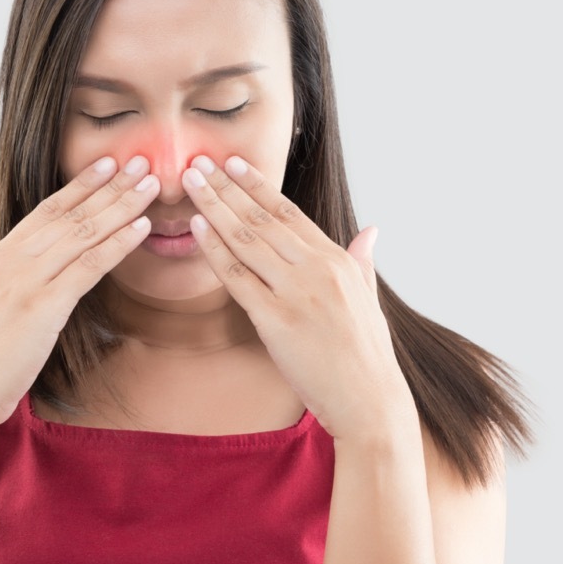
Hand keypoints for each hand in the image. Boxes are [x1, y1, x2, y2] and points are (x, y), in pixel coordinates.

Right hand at [0, 155, 160, 434]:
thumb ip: (22, 282)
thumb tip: (53, 272)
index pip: (47, 210)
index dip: (81, 185)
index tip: (108, 164)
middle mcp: (9, 260)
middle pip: (70, 214)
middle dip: (110, 186)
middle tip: (140, 161)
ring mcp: (23, 281)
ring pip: (82, 233)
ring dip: (122, 205)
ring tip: (151, 184)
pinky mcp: (40, 306)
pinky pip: (87, 266)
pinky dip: (117, 243)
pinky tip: (141, 228)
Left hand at [181, 155, 413, 439]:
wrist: (370, 402)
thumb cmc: (368, 356)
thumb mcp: (369, 299)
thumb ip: (362, 261)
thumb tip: (370, 231)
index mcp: (338, 260)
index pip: (289, 212)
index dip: (257, 185)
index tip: (234, 163)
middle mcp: (318, 269)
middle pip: (262, 218)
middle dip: (227, 187)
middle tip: (200, 161)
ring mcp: (297, 293)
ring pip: (247, 240)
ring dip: (215, 207)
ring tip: (192, 182)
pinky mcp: (277, 320)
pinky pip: (238, 278)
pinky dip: (215, 250)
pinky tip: (197, 228)